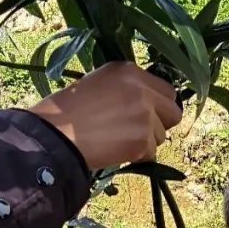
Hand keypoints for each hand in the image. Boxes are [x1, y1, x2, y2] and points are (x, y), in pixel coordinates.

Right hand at [29, 62, 181, 169]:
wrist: (55, 134)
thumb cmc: (67, 110)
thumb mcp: (98, 83)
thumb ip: (127, 88)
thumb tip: (149, 104)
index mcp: (130, 71)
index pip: (167, 90)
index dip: (158, 105)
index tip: (146, 114)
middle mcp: (142, 90)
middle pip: (173, 112)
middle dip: (161, 124)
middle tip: (140, 131)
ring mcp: (145, 115)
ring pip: (162, 136)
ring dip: (145, 142)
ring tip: (117, 140)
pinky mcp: (142, 140)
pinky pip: (151, 153)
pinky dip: (136, 156)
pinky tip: (115, 150)